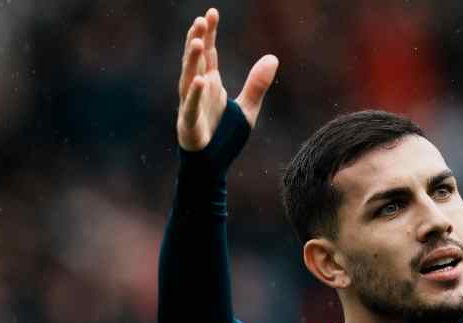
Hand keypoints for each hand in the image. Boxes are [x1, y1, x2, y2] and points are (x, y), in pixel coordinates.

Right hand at [177, 8, 278, 150]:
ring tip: (196, 41)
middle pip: (196, 60)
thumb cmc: (224, 137)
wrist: (212, 167)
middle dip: (197, 39)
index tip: (211, 13)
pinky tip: (200, 80)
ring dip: (192, 60)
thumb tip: (273, 57)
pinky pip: (192, 106)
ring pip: (189, 78)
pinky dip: (195, 93)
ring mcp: (191, 106)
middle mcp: (198, 90)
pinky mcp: (189, 124)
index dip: (209, 34)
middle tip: (201, 19)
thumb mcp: (247, 108)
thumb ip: (257, 84)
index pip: (208, 53)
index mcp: (210, 84)